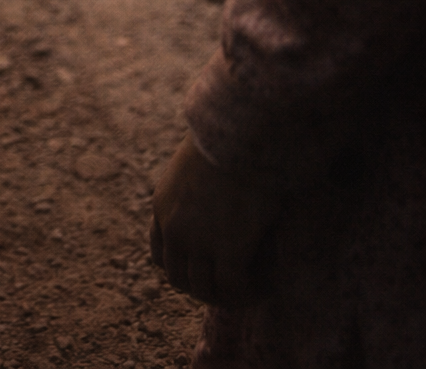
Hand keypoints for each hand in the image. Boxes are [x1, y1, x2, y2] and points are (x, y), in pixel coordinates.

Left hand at [150, 134, 282, 306]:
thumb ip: (195, 183)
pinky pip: (234, 287)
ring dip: (228, 295)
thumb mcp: (194, 161)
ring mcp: (197, 241)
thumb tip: (213, 187)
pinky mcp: (228, 249)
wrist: (241, 132)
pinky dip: (250, 292)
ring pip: (206, 290)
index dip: (181, 268)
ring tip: (253, 289)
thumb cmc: (227, 137)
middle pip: (179, 278)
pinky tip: (267, 285)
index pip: (160, 255)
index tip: (204, 271)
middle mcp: (173, 227)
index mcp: (162, 205)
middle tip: (232, 288)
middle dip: (204, 288)